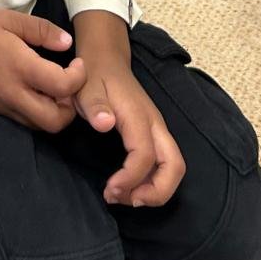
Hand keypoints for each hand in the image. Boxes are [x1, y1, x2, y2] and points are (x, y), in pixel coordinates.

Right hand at [0, 0, 85, 131]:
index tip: (76, 63)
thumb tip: (67, 43)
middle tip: (69, 84)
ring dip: (54, 113)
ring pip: (39, 126)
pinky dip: (36, 113)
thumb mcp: (11, 19)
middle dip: (70, 108)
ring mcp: (2, 106)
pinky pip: (23, 121)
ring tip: (53, 88)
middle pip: (54, 121)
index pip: (62, 87)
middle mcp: (12, 93)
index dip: (78, 78)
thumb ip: (42, 30)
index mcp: (20, 67)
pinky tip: (34, 91)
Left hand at [75, 59, 184, 206]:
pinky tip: (127, 187)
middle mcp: (155, 124)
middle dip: (156, 192)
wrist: (106, 59)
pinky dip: (152, 183)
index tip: (109, 189)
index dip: (130, 178)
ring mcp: (158, 130)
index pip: (145, 155)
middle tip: (125, 200)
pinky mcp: (154, 136)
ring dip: (154, 191)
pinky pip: (164, 165)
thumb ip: (94, 106)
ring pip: (173, 168)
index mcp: (138, 115)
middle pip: (175, 166)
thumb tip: (105, 124)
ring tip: (122, 197)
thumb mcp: (85, 88)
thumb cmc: (94, 76)